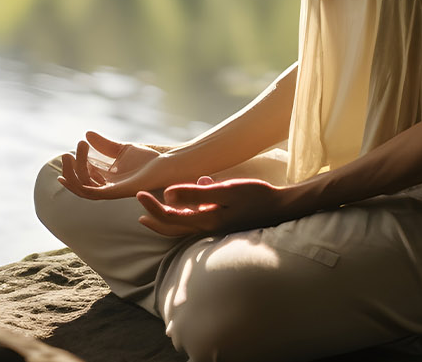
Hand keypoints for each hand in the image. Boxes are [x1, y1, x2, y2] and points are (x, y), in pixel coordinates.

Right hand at [57, 131, 193, 200]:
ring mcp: (111, 191)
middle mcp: (107, 187)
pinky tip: (76, 169)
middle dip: (70, 169)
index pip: (85, 176)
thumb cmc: (149, 161)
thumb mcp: (122, 149)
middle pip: (81, 182)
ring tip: (69, 155)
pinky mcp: (116, 192)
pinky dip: (80, 183)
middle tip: (67, 153)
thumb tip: (86, 134)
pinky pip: (92, 192)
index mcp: (108, 179)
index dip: (73, 167)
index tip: (67, 153)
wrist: (166, 166)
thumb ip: (104, 145)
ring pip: (83, 188)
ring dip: (72, 172)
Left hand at [135, 176, 291, 236]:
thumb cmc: (256, 196)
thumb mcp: (225, 191)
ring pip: (185, 227)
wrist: (282, 208)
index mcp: (206, 222)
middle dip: (155, 219)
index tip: (139, 195)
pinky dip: (187, 215)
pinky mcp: (224, 224)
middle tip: (140, 209)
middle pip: (174, 228)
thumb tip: (167, 194)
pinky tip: (189, 202)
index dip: (152, 207)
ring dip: (168, 219)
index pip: (170, 218)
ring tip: (157, 210)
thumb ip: (197, 193)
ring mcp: (217, 229)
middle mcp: (209, 229)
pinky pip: (198, 222)